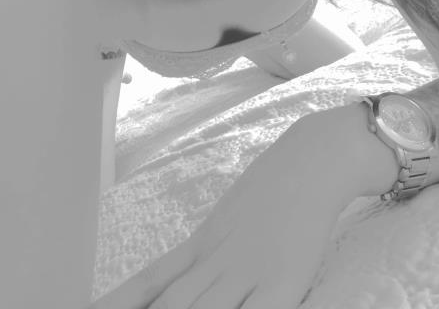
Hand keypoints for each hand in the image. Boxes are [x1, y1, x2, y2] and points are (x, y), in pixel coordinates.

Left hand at [90, 111, 358, 308]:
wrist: (309, 158)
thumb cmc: (270, 188)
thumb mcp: (228, 218)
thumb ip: (201, 251)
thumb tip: (174, 274)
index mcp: (200, 246)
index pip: (148, 282)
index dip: (116, 302)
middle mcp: (214, 262)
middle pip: (168, 306)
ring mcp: (247, 273)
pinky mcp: (284, 283)